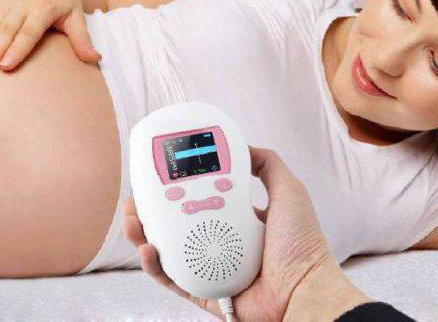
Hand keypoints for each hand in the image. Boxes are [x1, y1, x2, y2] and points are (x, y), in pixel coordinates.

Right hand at [122, 146, 341, 320]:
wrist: (305, 288)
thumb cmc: (301, 243)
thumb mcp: (288, 191)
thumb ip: (268, 165)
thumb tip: (242, 146)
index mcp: (234, 221)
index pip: (196, 201)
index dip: (173, 190)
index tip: (156, 177)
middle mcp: (218, 242)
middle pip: (174, 225)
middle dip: (149, 213)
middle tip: (134, 201)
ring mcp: (209, 267)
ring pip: (166, 251)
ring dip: (142, 235)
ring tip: (132, 221)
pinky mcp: (203, 291)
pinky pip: (172, 279)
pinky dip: (154, 266)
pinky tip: (147, 249)